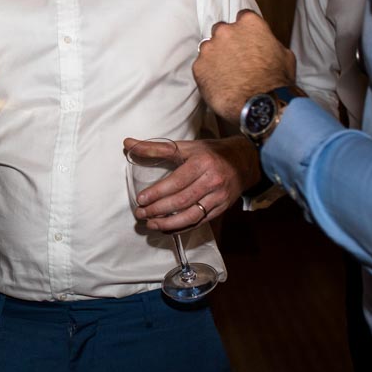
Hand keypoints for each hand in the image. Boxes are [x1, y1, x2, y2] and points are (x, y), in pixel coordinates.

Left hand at [127, 135, 259, 231]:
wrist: (244, 161)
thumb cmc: (209, 153)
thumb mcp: (184, 147)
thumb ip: (154, 148)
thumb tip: (127, 143)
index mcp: (202, 163)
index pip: (176, 182)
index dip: (157, 193)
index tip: (140, 199)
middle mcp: (213, 181)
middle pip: (182, 200)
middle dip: (158, 210)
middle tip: (141, 214)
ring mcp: (219, 197)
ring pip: (191, 215)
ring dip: (169, 223)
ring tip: (151, 224)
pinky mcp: (222, 208)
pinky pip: (200, 221)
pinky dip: (182, 227)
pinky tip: (168, 228)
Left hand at [194, 10, 296, 122]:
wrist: (259, 104)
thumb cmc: (276, 81)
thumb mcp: (284, 55)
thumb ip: (269, 43)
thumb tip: (266, 44)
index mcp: (249, 24)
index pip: (243, 17)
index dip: (245, 30)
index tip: (246, 39)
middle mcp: (226, 31)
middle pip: (222, 30)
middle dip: (227, 41)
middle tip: (235, 58)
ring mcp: (209, 48)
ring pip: (208, 48)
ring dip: (215, 57)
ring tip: (227, 74)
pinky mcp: (198, 66)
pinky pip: (201, 66)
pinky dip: (207, 73)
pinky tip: (219, 84)